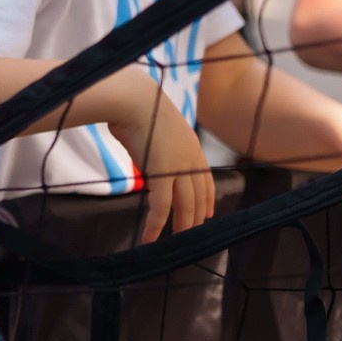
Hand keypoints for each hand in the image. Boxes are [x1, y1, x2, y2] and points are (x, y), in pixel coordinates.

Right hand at [104, 67, 215, 243]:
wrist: (133, 98)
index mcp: (192, 147)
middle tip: (189, 235)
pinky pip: (161, 206)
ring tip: (174, 241)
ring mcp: (178, 167)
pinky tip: (150, 237)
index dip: (207, 200)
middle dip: (195, 218)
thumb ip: (159, 145)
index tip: (206, 214)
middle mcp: (191, 158)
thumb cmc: (137, 108)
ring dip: (180, 225)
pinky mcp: (161, 173)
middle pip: (198, 196)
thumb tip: (148, 151)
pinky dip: (156, 224)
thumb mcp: (156, 128)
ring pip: (185, 205)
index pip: (205, 180)